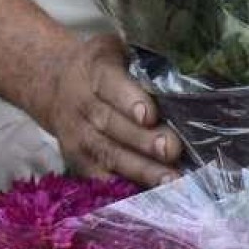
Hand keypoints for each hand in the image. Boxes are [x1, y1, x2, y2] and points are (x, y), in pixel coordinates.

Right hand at [34, 33, 183, 187]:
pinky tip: (152, 199)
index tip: (150, 114)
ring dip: (140, 170)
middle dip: (143, 140)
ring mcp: (77, 135)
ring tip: (172, 181)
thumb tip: (195, 69)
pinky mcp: (77, 160)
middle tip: (173, 150)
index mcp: (94, 68)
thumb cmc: (104, 66)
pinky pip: (100, 179)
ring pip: (108, 154)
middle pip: (111, 123)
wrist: (54, 83)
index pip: (109, 82)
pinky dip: (124, 191)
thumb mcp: (117, 48)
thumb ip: (146, 58)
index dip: (128, 99)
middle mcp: (81, 102)